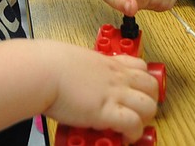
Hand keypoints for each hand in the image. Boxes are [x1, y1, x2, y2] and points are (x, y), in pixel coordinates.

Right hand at [42, 41, 157, 142]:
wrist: (43, 71)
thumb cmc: (49, 63)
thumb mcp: (73, 58)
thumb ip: (82, 67)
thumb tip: (76, 73)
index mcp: (107, 63)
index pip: (140, 66)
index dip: (143, 80)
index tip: (137, 90)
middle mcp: (115, 77)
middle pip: (151, 86)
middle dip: (150, 100)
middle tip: (138, 111)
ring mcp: (113, 93)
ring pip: (149, 106)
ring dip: (144, 118)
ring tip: (133, 126)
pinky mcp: (106, 112)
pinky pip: (134, 124)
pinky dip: (133, 133)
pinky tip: (124, 136)